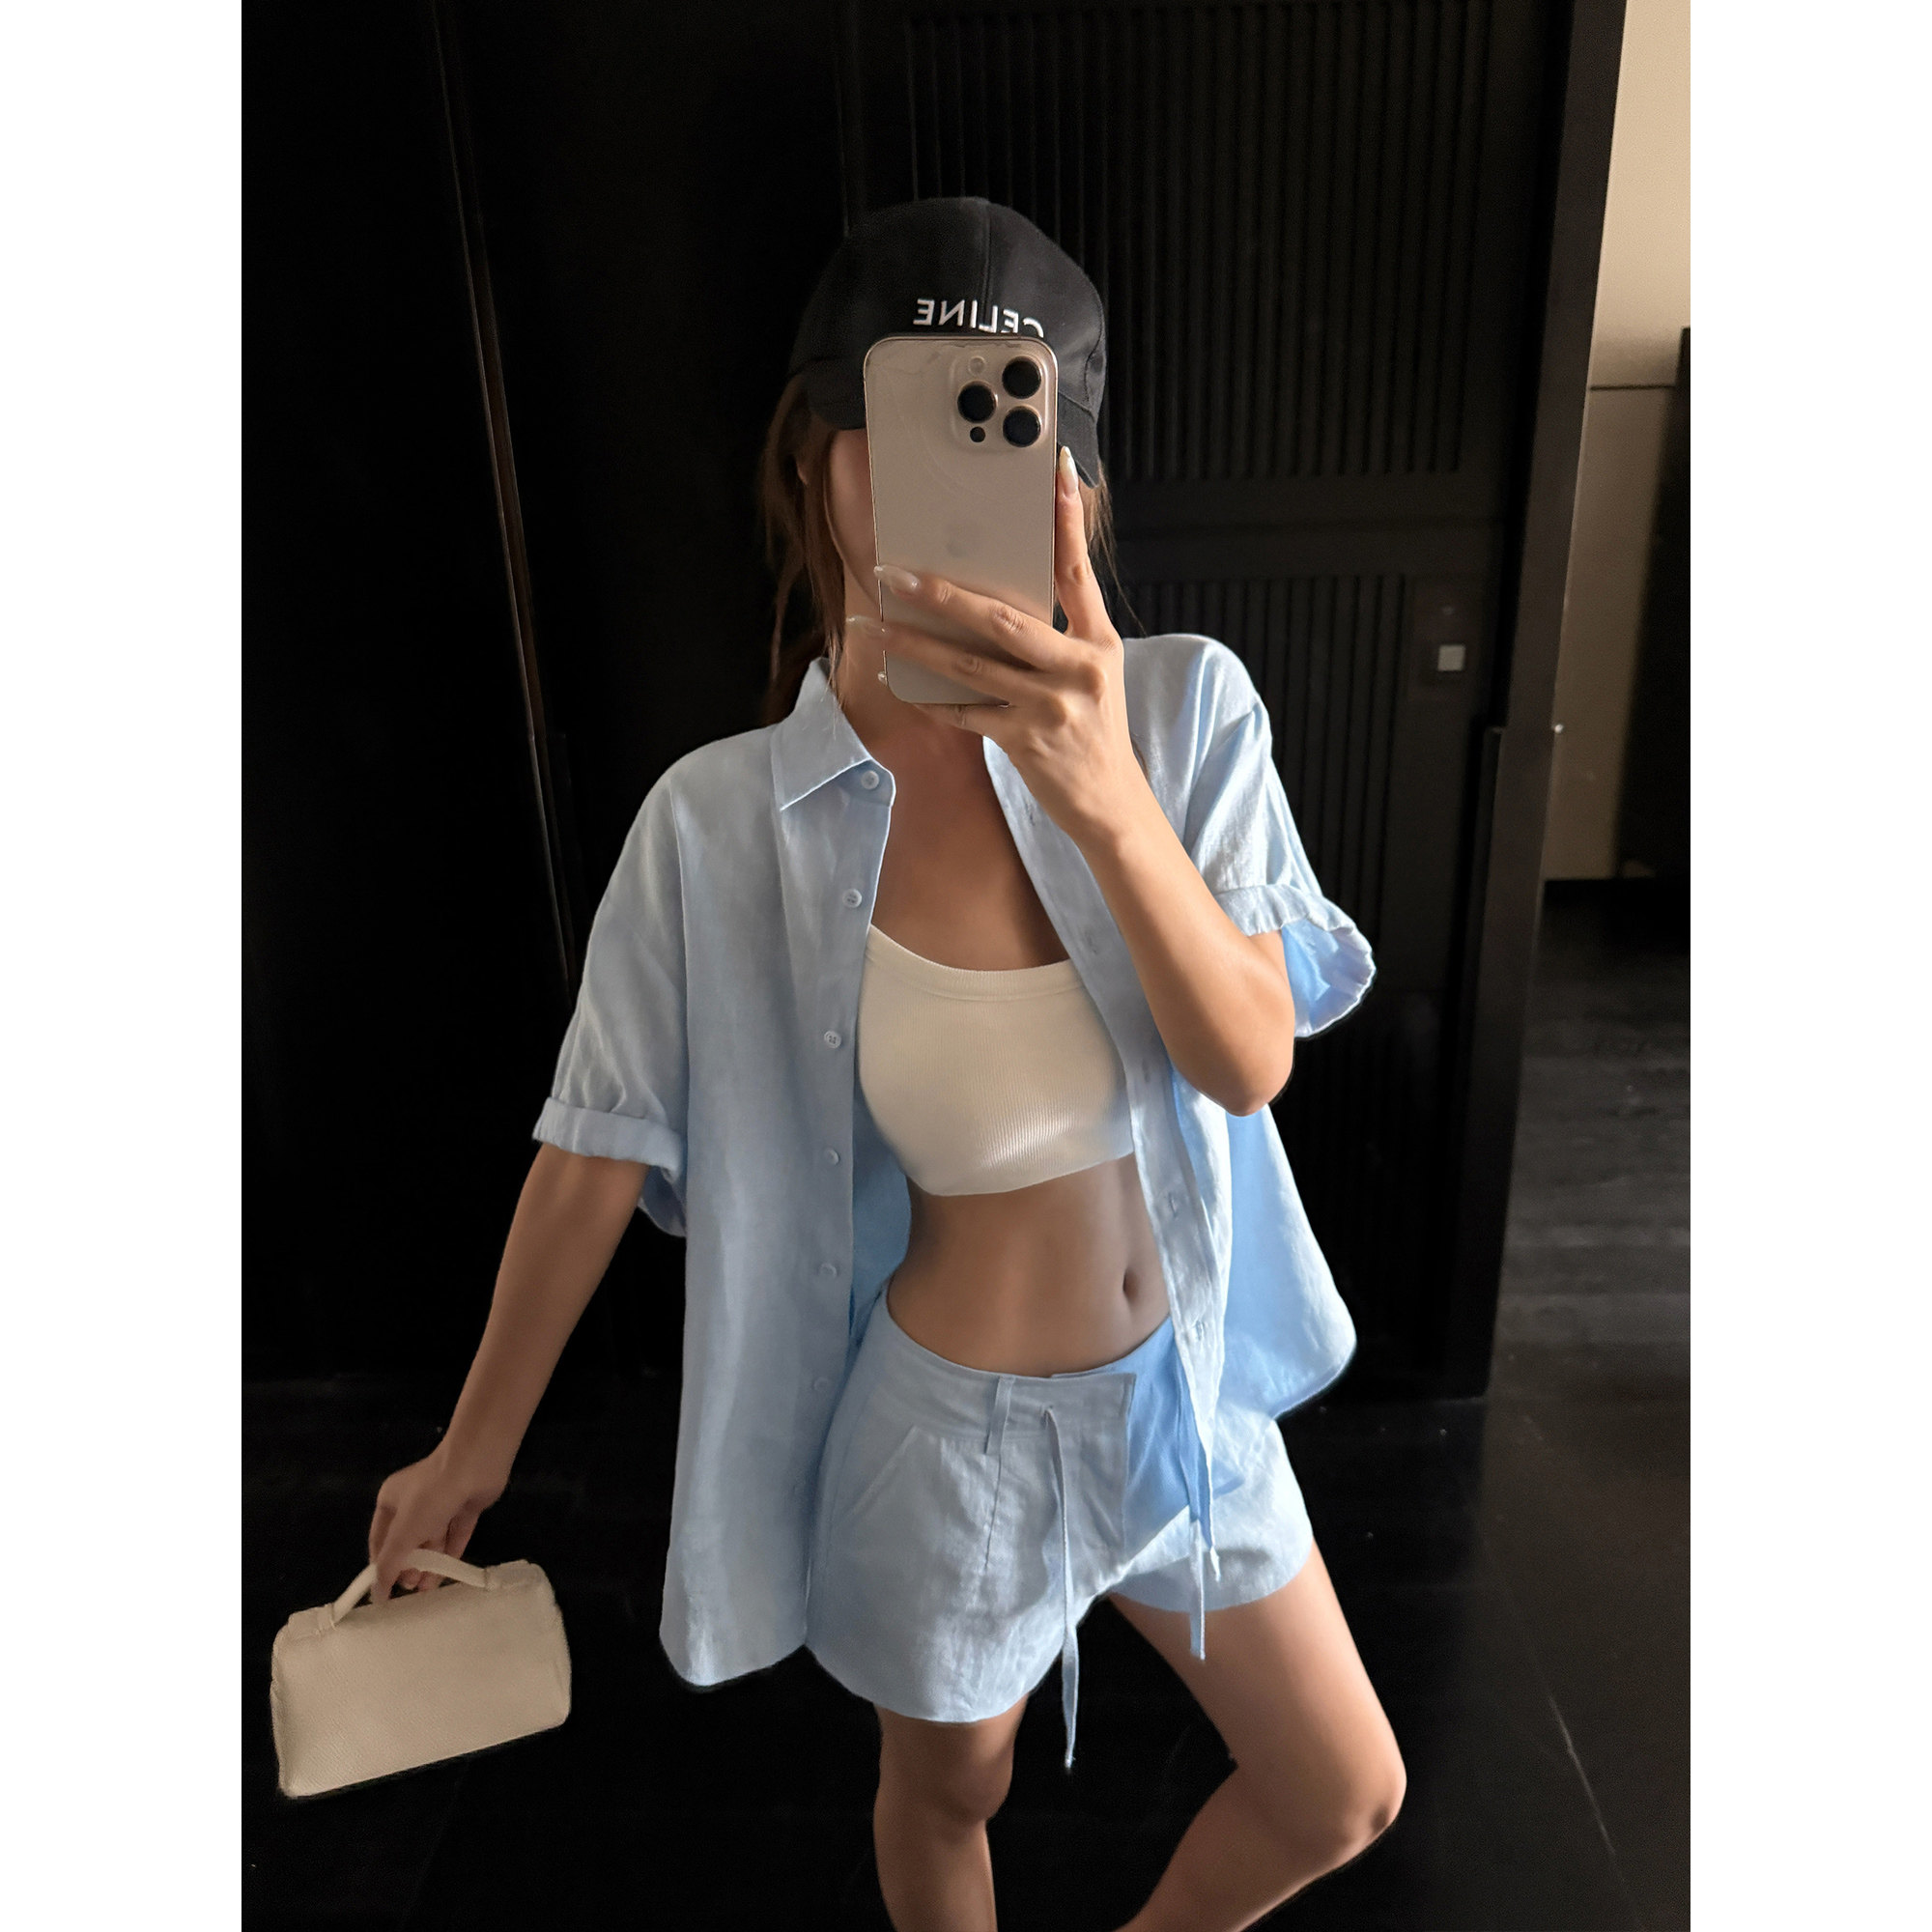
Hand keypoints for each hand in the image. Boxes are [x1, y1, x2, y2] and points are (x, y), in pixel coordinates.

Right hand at [366, 1447, 506, 1602]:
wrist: (475, 1466)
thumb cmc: (431, 1496)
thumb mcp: (403, 1532)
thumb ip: (389, 1564)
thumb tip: (377, 1593)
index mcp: (392, 1500)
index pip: (380, 1538)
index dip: (380, 1564)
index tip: (382, 1590)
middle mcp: (414, 1501)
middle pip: (407, 1540)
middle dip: (407, 1565)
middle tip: (409, 1587)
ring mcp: (442, 1503)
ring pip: (431, 1540)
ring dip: (428, 1564)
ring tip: (425, 1590)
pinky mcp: (464, 1507)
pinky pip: (454, 1535)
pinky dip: (449, 1555)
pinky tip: (445, 1576)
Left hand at [855, 444, 1151, 850]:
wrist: (1111, 803)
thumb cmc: (1095, 730)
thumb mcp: (1096, 671)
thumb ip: (1062, 632)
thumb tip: (1005, 595)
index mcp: (1099, 642)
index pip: (1078, 571)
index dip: (1067, 521)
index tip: (1055, 472)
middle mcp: (1079, 669)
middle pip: (1004, 619)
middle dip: (944, 594)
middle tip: (897, 574)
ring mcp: (1051, 707)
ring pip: (971, 666)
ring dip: (917, 645)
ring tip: (878, 625)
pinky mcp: (1025, 741)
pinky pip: (965, 712)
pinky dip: (929, 698)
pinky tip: (897, 683)